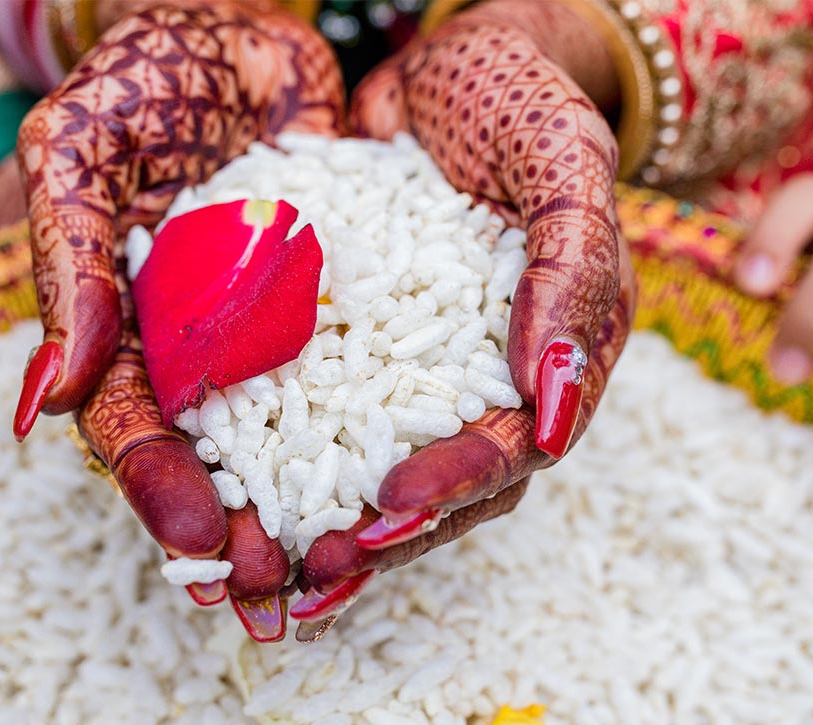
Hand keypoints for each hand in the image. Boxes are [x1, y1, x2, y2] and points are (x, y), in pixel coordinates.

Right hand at [12, 0, 343, 640]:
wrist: (244, 29)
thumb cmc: (147, 79)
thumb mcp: (83, 150)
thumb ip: (66, 265)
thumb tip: (42, 403)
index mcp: (126, 328)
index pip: (131, 425)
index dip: (160, 487)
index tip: (199, 539)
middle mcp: (200, 349)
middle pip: (219, 461)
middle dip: (243, 530)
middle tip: (277, 592)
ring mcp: (274, 337)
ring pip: (298, 442)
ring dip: (317, 511)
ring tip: (344, 572)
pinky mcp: (344, 312)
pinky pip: (370, 382)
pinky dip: (386, 436)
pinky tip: (413, 484)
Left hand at [293, 0, 635, 628]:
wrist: (447, 67)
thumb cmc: (517, 99)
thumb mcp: (562, 161)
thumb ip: (573, 271)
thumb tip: (552, 406)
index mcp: (559, 353)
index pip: (519, 444)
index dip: (461, 481)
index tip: (393, 501)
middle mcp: (490, 380)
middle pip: (453, 487)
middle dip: (388, 533)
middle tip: (315, 566)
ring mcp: (422, 374)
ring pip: (388, 471)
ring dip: (336, 528)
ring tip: (272, 570)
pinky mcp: (358, 355)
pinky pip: (326, 421)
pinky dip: (289, 468)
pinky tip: (239, 503)